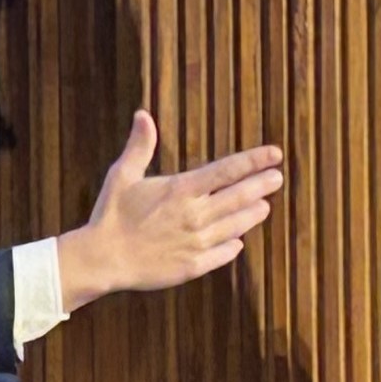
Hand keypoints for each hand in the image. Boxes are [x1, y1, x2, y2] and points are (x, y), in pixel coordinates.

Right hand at [55, 111, 284, 309]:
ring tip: (265, 206)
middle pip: (239, 197)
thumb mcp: (122, 175)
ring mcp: (196, 242)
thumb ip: (140, 146)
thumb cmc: (111, 214)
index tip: (274, 154)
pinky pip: (222, 254)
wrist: (103, 259)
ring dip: (252, 214)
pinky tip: (238, 241)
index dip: (254, 161)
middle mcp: (194, 215)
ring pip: (236, 226)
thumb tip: (143, 115)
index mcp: (181, 190)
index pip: (227, 171)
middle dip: (261, 185)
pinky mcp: (192, 266)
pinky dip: (233, 246)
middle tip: (277, 177)